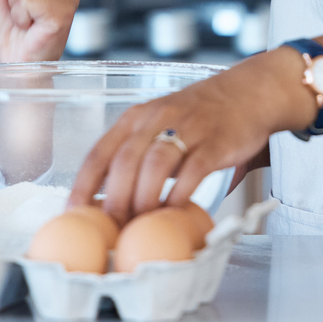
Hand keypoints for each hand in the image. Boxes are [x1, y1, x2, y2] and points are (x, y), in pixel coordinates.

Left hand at [71, 49, 312, 223]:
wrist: (249, 92)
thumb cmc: (201, 116)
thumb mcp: (159, 125)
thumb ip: (138, 156)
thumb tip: (111, 201)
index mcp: (136, 118)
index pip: (99, 152)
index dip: (82, 185)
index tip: (73, 212)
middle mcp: (157, 119)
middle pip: (124, 161)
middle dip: (113, 199)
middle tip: (112, 228)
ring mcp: (187, 128)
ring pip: (154, 165)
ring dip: (144, 199)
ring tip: (140, 224)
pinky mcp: (214, 142)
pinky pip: (192, 171)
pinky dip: (179, 195)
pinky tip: (175, 212)